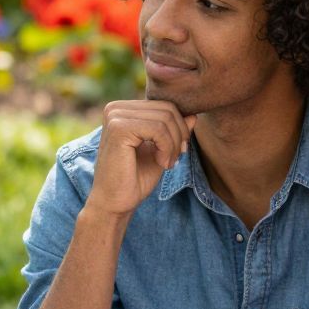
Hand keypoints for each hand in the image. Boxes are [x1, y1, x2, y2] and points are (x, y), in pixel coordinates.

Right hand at [88, 100, 196, 218]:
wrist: (115, 203)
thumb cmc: (134, 179)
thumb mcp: (160, 151)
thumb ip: (173, 132)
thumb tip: (194, 115)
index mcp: (122, 110)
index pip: (165, 105)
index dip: (180, 128)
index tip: (179, 151)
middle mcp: (116, 108)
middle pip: (167, 109)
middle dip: (179, 135)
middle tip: (175, 159)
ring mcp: (115, 117)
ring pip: (165, 118)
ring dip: (174, 144)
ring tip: (167, 163)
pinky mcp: (119, 128)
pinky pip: (158, 129)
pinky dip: (167, 147)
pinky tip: (162, 163)